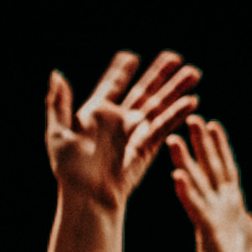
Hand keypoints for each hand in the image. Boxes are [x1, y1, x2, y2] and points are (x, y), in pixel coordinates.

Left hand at [45, 51, 200, 212]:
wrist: (89, 196)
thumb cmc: (70, 169)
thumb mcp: (58, 132)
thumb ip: (58, 103)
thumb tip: (57, 75)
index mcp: (96, 113)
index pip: (113, 86)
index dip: (121, 71)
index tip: (130, 56)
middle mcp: (119, 120)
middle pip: (143, 91)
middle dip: (160, 74)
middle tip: (175, 57)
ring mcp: (135, 132)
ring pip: (159, 104)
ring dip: (176, 89)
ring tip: (194, 72)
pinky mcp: (148, 146)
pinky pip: (164, 125)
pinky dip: (177, 113)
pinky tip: (191, 101)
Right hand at [166, 118, 251, 251]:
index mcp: (230, 203)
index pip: (225, 168)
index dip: (220, 147)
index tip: (213, 126)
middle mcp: (217, 203)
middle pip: (209, 167)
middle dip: (201, 144)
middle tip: (192, 118)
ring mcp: (209, 214)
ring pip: (195, 182)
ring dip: (185, 162)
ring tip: (174, 140)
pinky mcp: (205, 228)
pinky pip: (195, 206)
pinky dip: (187, 191)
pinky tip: (178, 176)